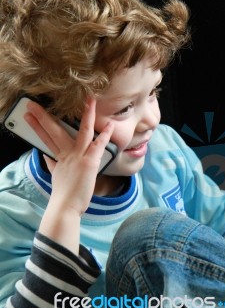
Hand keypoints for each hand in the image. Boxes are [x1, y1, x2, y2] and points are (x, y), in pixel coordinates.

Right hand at [24, 98, 113, 252]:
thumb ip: (53, 164)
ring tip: (90, 99)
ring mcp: (79, 157)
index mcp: (60, 157)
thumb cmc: (63, 195)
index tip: (30, 116)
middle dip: (42, 117)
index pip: (46, 138)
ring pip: (83, 131)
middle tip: (31, 104)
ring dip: (87, 114)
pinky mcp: (89, 162)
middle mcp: (68, 154)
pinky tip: (110, 125)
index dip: (37, 126)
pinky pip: (98, 146)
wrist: (66, 207)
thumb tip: (47, 157)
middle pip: (54, 131)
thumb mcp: (56, 177)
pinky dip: (104, 135)